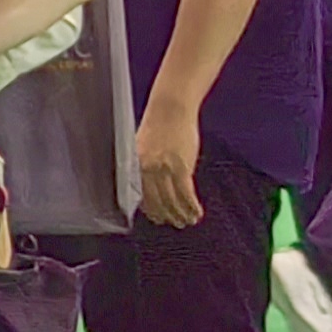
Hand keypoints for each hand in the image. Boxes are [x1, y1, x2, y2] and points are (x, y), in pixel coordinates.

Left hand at [136, 97, 204, 227]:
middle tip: (176, 223)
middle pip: (156, 202)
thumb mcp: (143, 146)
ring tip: (189, 221)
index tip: (158, 218)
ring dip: (181, 214)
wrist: (170, 109)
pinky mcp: (181, 167)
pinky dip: (192, 207)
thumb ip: (145, 165)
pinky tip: (197, 212)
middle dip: (166, 216)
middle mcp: (145, 169)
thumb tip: (150, 184)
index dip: (150, 210)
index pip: (140, 196)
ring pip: (172, 201)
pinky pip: (186, 195)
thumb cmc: (159, 125)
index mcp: (134, 165)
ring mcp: (163, 169)